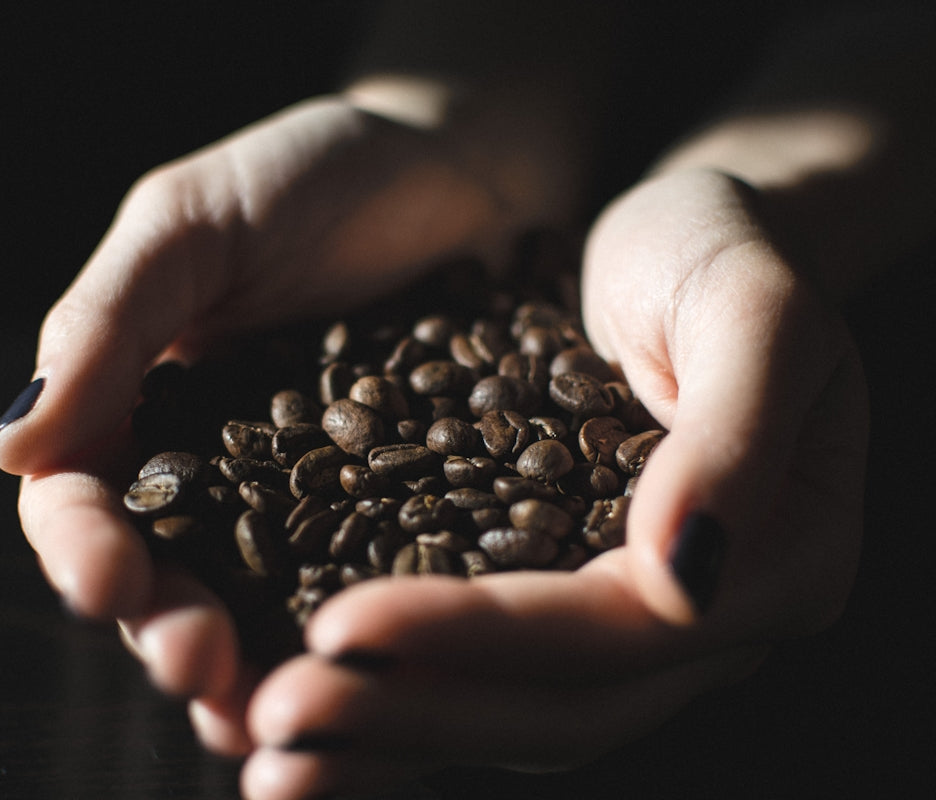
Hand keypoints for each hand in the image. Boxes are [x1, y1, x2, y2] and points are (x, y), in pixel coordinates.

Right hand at [0, 91, 576, 753]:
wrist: (463, 165)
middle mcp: (217, 471)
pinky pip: (369, 590)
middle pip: (167, 577)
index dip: (82, 548)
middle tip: (197, 669)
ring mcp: (312, 502)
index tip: (107, 582)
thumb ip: (105, 323)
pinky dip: (358, 641)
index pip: (81, 498)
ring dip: (254, 669)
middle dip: (167, 631)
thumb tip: (11, 445)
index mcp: (141, 406)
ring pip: (261, 609)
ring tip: (270, 719)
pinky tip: (370, 680)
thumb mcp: (193, 225)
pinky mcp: (404, 516)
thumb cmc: (317, 174)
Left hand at [235, 169, 867, 798]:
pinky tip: (314, 702)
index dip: (477, 639)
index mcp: (777, 563)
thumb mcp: (750, 308)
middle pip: (556, 707)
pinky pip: (483, 671)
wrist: (689, 245)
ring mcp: (632, 622)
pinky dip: (400, 694)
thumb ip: (734, 438)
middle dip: (410, 714)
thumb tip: (684, 582)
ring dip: (389, 734)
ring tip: (268, 746)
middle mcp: (704, 619)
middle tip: (275, 717)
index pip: (611, 632)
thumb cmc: (719, 251)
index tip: (337, 628)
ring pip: (513, 713)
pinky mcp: (564, 598)